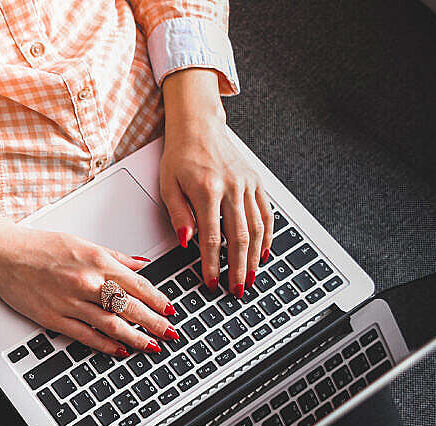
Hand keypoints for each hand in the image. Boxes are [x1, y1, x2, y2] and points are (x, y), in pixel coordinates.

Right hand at [0, 226, 177, 355]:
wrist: (3, 255)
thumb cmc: (38, 247)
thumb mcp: (82, 243)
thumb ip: (114, 257)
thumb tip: (140, 265)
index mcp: (96, 262)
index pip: (138, 285)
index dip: (158, 300)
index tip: (170, 310)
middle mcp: (87, 283)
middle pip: (130, 308)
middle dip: (155, 323)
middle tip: (170, 333)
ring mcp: (71, 303)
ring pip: (112, 325)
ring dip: (136, 338)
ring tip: (151, 346)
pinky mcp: (54, 318)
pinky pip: (86, 335)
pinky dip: (106, 344)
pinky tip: (119, 350)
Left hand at [160, 69, 272, 295]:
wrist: (199, 126)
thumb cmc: (180, 155)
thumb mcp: (168, 185)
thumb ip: (178, 215)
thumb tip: (186, 242)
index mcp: (208, 190)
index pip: (212, 237)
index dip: (212, 263)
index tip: (211, 281)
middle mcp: (232, 187)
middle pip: (239, 237)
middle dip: (239, 267)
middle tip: (238, 289)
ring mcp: (248, 184)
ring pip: (257, 228)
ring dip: (255, 257)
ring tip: (251, 277)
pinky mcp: (256, 182)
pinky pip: (266, 213)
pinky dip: (267, 235)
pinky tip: (263, 252)